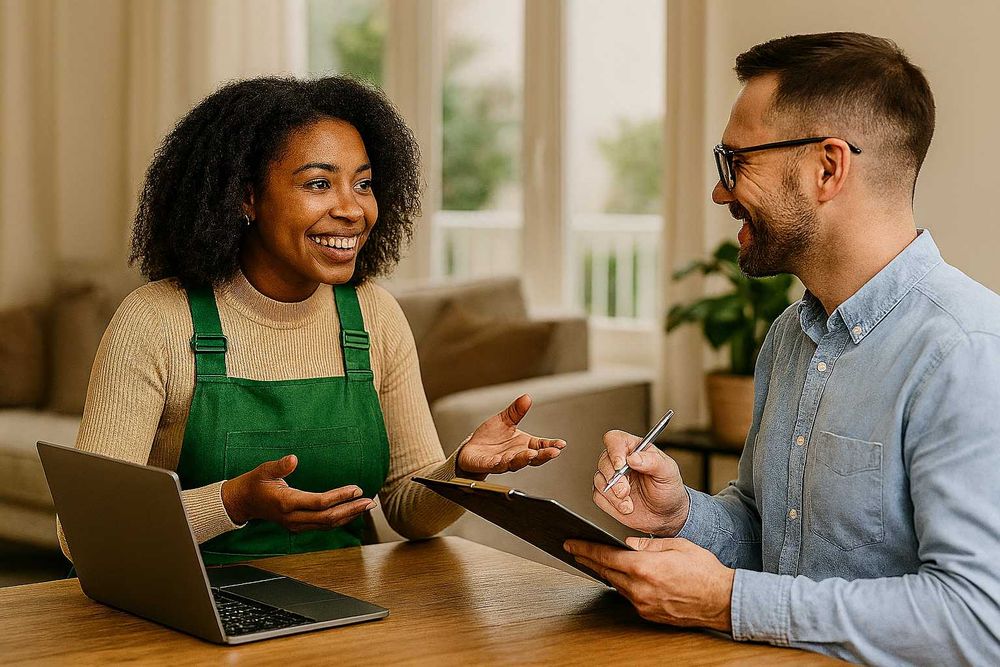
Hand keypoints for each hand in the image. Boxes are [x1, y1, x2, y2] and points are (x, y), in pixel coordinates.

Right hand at [221, 455, 374, 531]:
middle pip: (328, 518)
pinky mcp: (299, 526)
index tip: (356, 489)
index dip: (339, 497)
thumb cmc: (254, 483)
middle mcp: (293, 518)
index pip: (319, 503)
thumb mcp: (263, 470)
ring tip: (367, 506)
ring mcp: (296, 525)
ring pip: (327, 524)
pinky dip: (340, 518)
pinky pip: (323, 525)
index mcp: (286, 503)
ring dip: (349, 515)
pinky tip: (352, 511)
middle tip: (369, 501)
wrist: (243, 503)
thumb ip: (279, 466)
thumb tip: (293, 459)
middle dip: (351, 510)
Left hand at [456, 394, 565, 474]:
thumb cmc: (490, 437)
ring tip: (530, 454)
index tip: (561, 444)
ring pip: (515, 463)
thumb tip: (527, 397)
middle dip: (543, 455)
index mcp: (523, 444)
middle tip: (553, 452)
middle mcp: (516, 455)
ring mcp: (503, 461)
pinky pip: (494, 465)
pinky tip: (501, 460)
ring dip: (523, 459)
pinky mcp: (488, 464)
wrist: (471, 449)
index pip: (541, 446)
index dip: (551, 446)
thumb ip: (516, 411)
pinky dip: (498, 463)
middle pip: (533, 458)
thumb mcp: (504, 420)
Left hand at [564, 537, 734, 632]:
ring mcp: (643, 604)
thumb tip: (628, 543)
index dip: (584, 549)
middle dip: (587, 559)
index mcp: (644, 567)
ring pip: (616, 584)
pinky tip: (620, 576)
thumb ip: (648, 544)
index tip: (570, 543)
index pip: (605, 556)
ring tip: (594, 560)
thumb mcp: (677, 545)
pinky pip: (628, 596)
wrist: (723, 601)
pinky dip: (622, 584)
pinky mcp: (648, 614)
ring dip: (605, 572)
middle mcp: (639, 588)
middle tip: (573, 550)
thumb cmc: (705, 572)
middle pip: (605, 571)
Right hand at [593, 430, 688, 535]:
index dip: (614, 450)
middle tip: (626, 490)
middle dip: (615, 479)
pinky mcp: (606, 494)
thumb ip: (653, 461)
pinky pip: (598, 496)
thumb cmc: (668, 489)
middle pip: (604, 461)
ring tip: (629, 503)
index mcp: (635, 449)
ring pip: (599, 480)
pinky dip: (611, 504)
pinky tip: (626, 507)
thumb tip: (633, 457)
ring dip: (614, 495)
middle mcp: (621, 461)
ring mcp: (612, 478)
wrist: (666, 515)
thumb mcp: (668, 472)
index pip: (615, 440)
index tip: (621, 465)